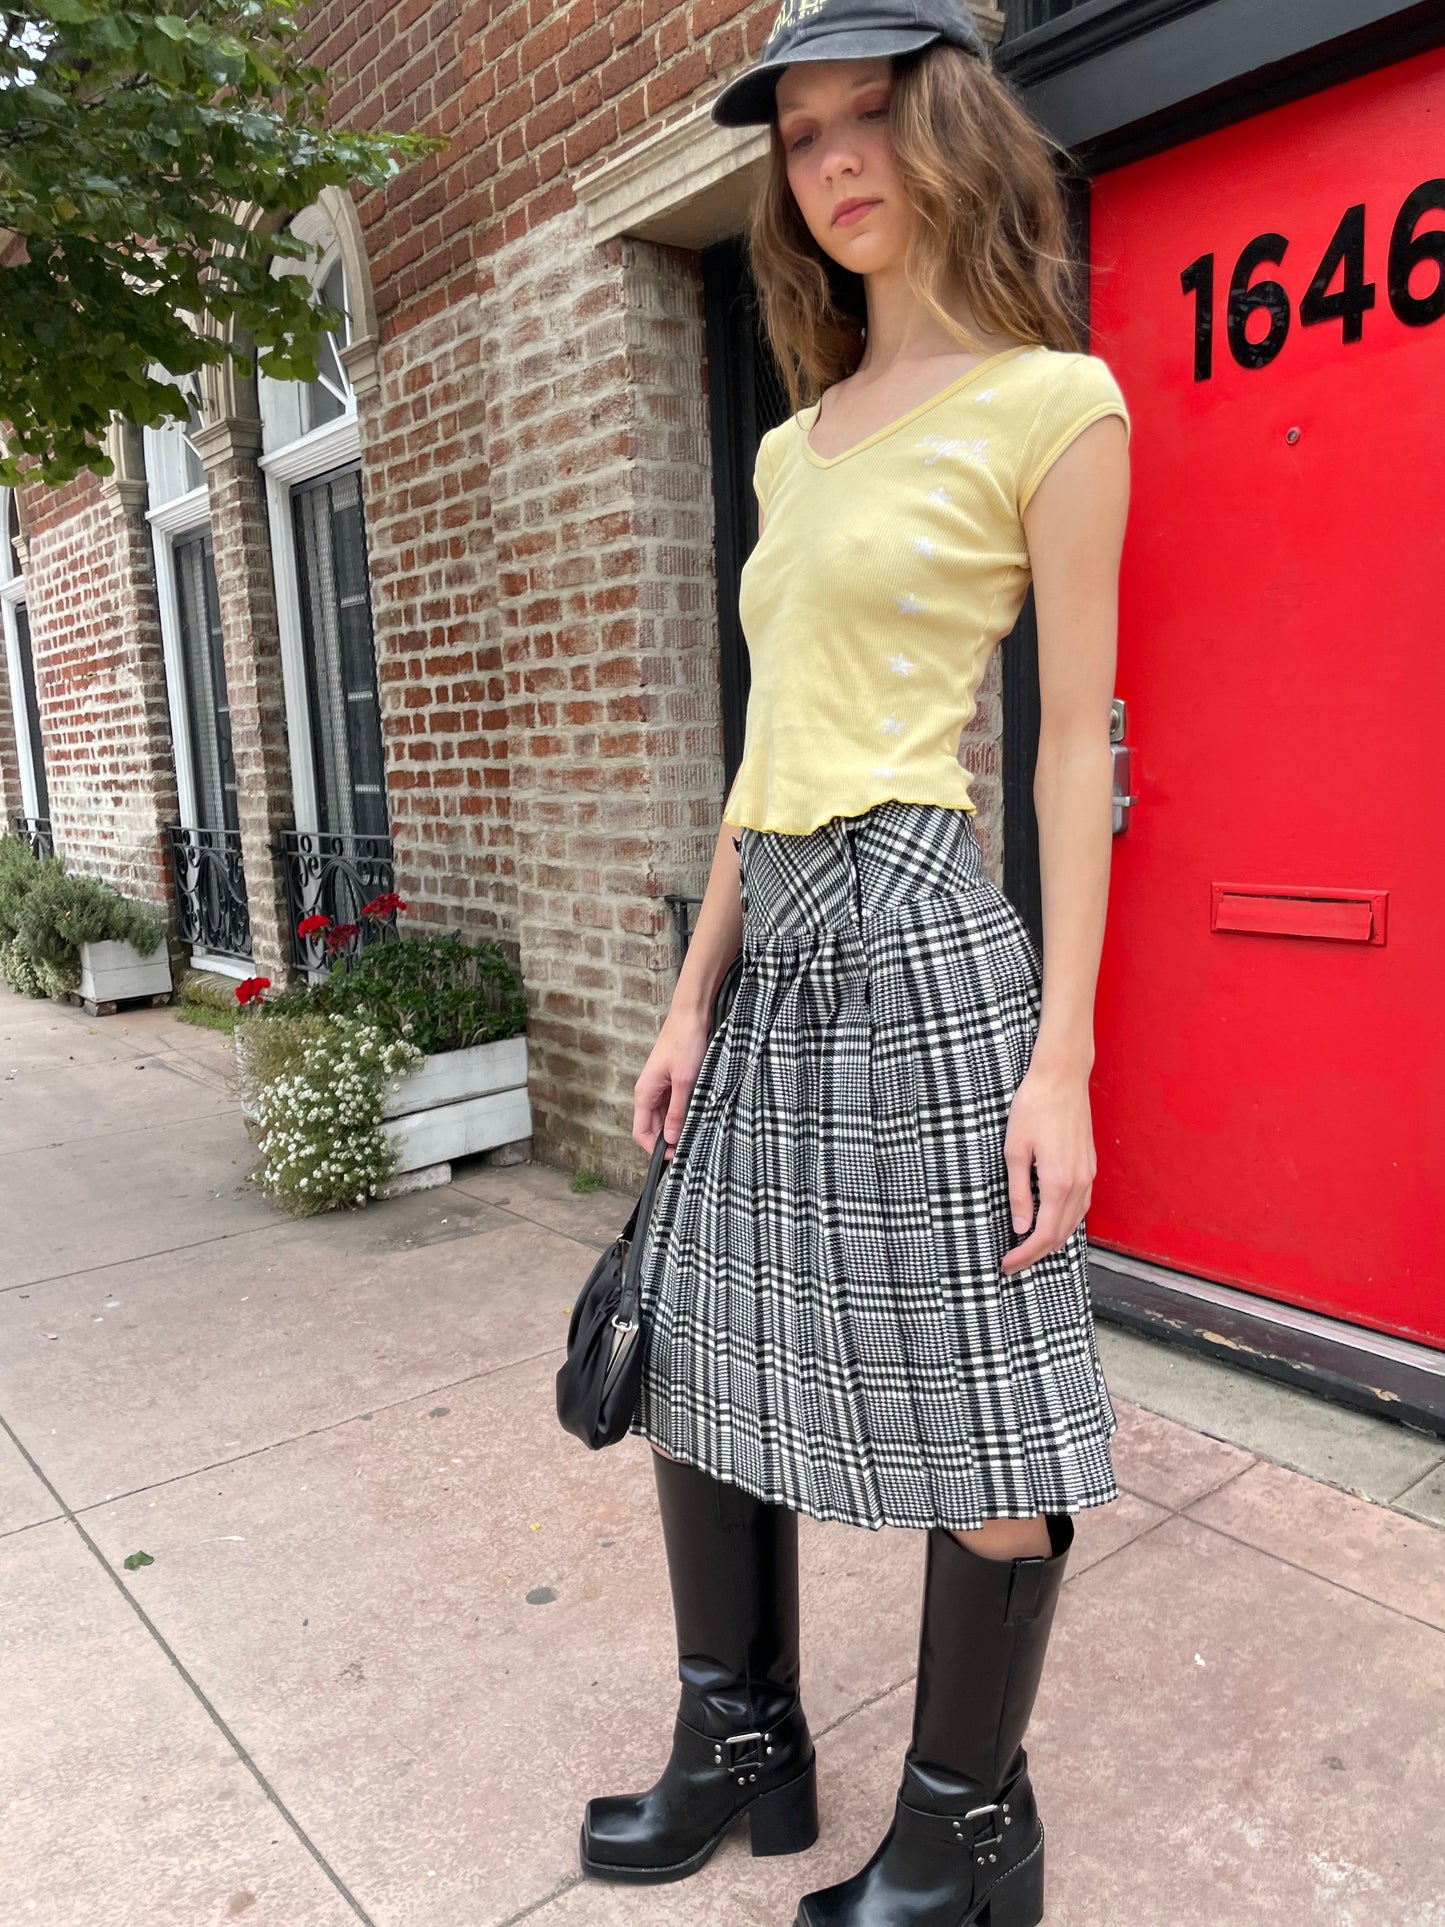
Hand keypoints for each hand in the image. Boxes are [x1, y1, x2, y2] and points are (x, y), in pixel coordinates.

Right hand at [633, 1008, 710, 1161]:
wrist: (691, 1015)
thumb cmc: (685, 1043)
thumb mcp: (685, 1081)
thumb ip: (677, 1112)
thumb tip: (670, 1139)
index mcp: (645, 1092)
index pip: (641, 1131)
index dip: (655, 1148)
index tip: (675, 1157)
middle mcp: (649, 1091)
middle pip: (653, 1126)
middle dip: (668, 1139)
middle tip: (690, 1147)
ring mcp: (660, 1086)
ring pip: (664, 1116)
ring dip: (676, 1126)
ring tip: (696, 1132)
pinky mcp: (671, 1080)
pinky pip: (672, 1104)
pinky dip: (682, 1113)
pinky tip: (696, 1115)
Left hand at [1000, 1065, 1095, 1275]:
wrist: (1062, 1078)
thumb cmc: (1033, 1108)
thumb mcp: (1014, 1151)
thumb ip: (1019, 1193)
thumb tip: (1020, 1228)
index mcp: (1059, 1182)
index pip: (1044, 1235)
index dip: (1025, 1255)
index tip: (1006, 1264)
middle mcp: (1079, 1183)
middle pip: (1061, 1234)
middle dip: (1036, 1253)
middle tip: (1012, 1262)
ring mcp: (1088, 1174)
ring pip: (1074, 1222)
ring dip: (1052, 1240)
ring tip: (1028, 1247)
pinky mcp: (1089, 1165)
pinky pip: (1081, 1205)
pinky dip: (1066, 1222)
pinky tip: (1052, 1221)